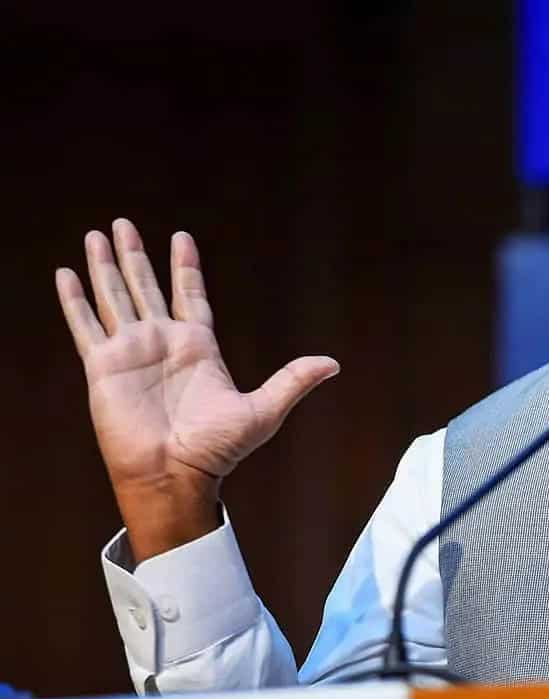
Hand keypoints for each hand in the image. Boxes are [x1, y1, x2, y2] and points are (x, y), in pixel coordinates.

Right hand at [56, 219, 338, 560]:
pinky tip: (65, 274)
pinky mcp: (104, 366)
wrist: (175, 476)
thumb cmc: (218, 450)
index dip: (185, 266)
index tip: (180, 237)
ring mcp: (131, 352)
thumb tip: (334, 363)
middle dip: (135, 255)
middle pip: (146, 286)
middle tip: (123, 223)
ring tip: (96, 234)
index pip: (190, 293)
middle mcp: (162, 342)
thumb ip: (293, 380)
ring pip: (114, 297)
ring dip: (105, 266)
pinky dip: (74, 300)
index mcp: (199, 346)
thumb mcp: (263, 410)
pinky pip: (86, 325)